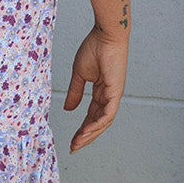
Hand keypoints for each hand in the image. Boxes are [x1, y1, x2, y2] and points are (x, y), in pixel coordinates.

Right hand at [63, 25, 127, 151]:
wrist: (104, 35)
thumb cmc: (93, 49)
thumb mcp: (79, 75)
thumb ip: (75, 93)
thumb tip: (68, 109)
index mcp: (101, 92)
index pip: (92, 115)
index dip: (82, 128)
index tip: (72, 140)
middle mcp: (109, 96)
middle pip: (98, 123)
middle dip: (86, 136)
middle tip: (73, 148)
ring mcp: (114, 95)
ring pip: (103, 122)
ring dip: (90, 134)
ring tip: (77, 143)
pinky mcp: (116, 92)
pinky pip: (108, 114)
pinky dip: (97, 124)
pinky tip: (85, 132)